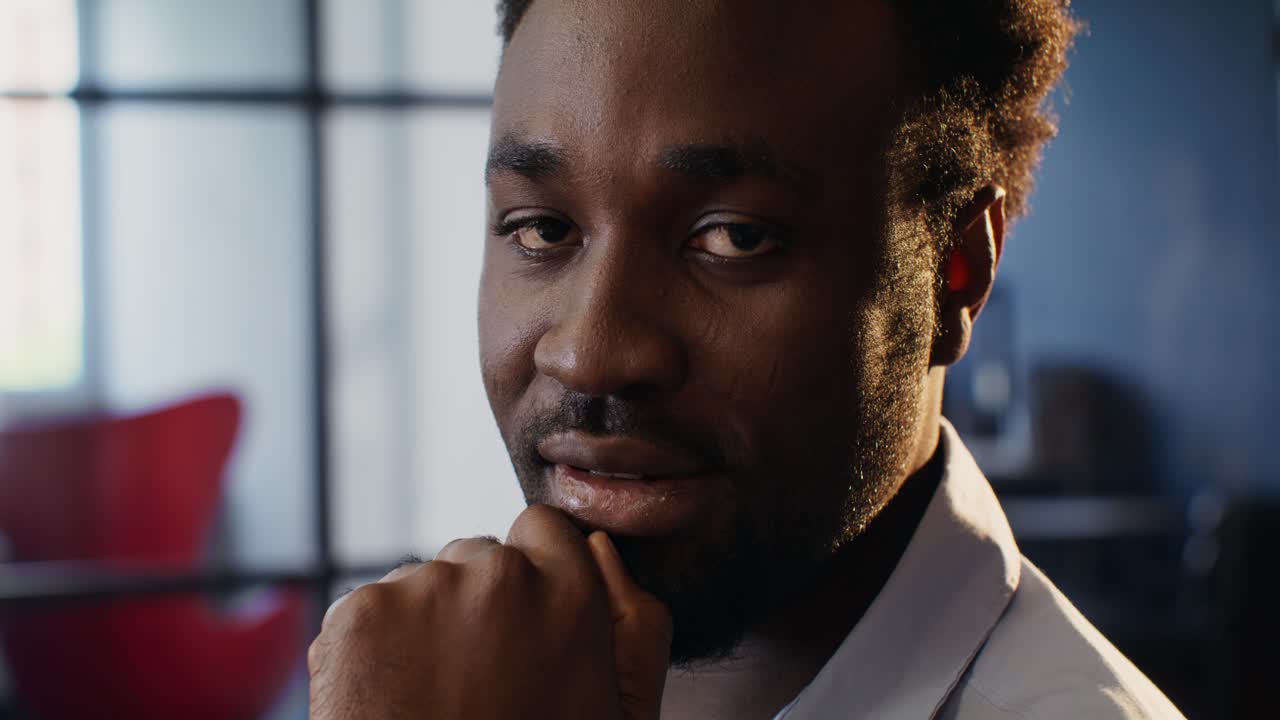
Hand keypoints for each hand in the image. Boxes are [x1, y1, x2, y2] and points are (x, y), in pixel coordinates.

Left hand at [308, 504, 672, 718]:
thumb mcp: (623, 712)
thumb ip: (636, 623)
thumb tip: (597, 546)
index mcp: (569, 593)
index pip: (542, 529)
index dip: (533, 575)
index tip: (520, 625)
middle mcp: (497, 576)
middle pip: (478, 557)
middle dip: (476, 604)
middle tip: (475, 682)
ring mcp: (421, 591)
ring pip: (421, 583)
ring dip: (424, 625)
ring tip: (433, 698)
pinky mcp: (358, 616)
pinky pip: (370, 609)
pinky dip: (374, 648)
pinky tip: (394, 700)